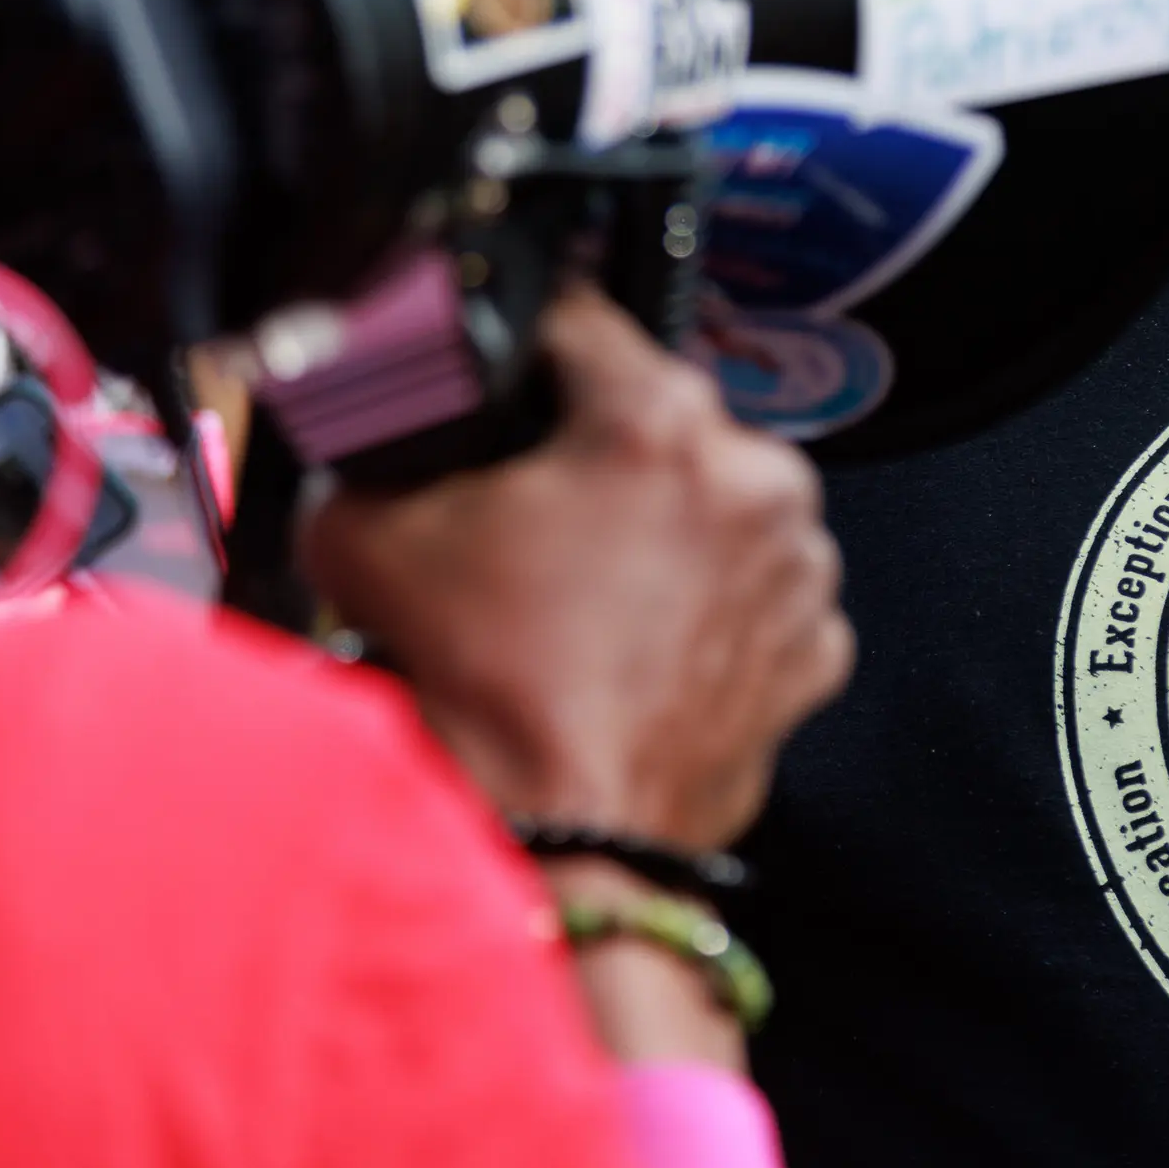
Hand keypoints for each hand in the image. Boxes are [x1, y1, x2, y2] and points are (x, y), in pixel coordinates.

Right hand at [299, 285, 852, 849]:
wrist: (556, 844)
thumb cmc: (485, 701)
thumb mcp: (366, 539)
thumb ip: (363, 459)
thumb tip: (356, 442)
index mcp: (658, 421)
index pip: (583, 323)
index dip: (525, 348)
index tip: (509, 372)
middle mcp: (753, 479)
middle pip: (660, 421)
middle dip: (598, 455)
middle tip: (531, 516)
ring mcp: (795, 569)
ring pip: (716, 505)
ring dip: (660, 531)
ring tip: (579, 593)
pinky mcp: (812, 651)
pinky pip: (753, 594)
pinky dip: (703, 610)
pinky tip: (631, 647)